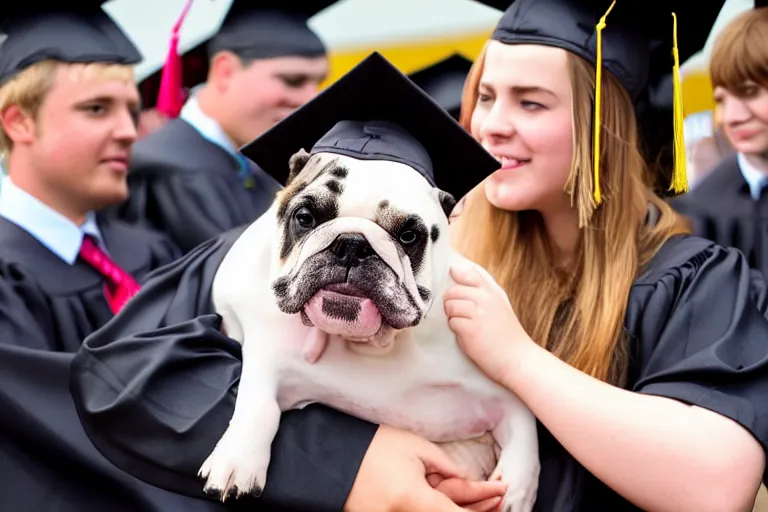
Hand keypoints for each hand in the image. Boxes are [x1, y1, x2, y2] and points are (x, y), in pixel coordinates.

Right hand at [344, 425, 506, 511]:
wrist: (332, 458)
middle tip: (498, 498)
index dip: (484, 508)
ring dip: (459, 510)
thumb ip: (447, 468)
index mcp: (415, 501)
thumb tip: (469, 483)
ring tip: (483, 502)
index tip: (501, 496)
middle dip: (477, 511)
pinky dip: (437, 508)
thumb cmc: (372, 448)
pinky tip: (452, 502)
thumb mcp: (415, 448)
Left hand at [444, 264, 532, 384]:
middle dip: (451, 302)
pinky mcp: (471, 329)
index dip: (457, 276)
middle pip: (453, 291)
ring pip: (450, 306)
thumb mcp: (500, 307)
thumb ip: (483, 293)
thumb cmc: (507, 336)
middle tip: (461, 315)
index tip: (453, 279)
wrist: (518, 359)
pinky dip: (456, 331)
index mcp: (493, 293)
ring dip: (452, 317)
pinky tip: (469, 337)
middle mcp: (486, 300)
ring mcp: (478, 313)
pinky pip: (452, 323)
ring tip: (466, 326)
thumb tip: (458, 274)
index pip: (470, 275)